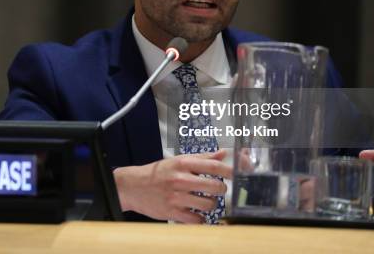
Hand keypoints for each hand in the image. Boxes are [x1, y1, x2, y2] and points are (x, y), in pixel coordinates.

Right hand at [113, 150, 230, 223]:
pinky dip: (200, 218)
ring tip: (204, 201)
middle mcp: (180, 179)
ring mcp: (176, 196)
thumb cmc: (158, 173)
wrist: (133, 186)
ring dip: (210, 204)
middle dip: (220, 190)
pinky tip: (196, 213)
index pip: (213, 166)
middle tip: (216, 189)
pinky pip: (196, 219)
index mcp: (183, 163)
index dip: (230, 170)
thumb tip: (223, 153)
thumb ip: (202, 158)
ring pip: (208, 204)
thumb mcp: (178, 160)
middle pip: (215, 186)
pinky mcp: (172, 212)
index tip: (240, 173)